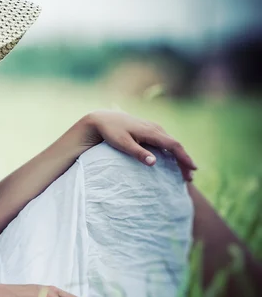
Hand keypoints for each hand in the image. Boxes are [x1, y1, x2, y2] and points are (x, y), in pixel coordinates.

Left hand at [80, 111, 196, 180]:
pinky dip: (171, 152)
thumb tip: (154, 162)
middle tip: (190, 178)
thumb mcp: (123, 144)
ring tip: (184, 172)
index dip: (184, 158)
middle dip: (184, 161)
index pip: (173, 146)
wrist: (102, 118)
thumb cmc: (111, 132)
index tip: (193, 169)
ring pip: (171, 143)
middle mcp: (155, 128)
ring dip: (179, 157)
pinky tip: (172, 161)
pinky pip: (165, 141)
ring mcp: (153, 128)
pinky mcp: (149, 130)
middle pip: (175, 145)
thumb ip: (138, 153)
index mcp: (151, 132)